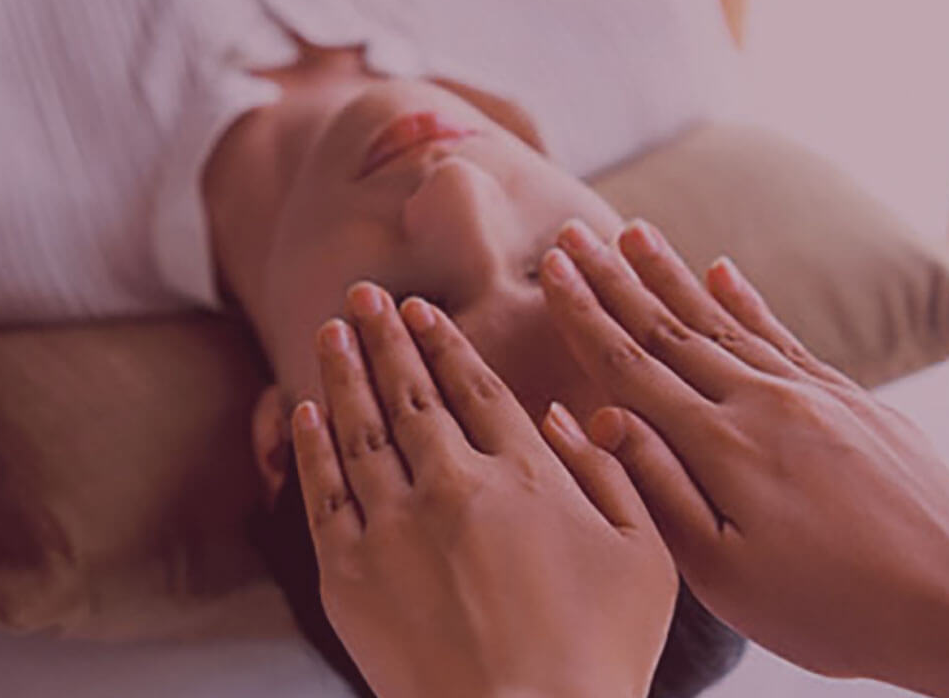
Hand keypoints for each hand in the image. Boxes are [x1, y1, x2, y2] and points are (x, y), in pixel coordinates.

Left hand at [291, 283, 675, 697]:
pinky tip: (304, 410)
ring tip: (330, 332)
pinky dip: (311, 445)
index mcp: (525, 477)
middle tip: (364, 295)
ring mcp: (395, 528)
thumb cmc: (598, 654)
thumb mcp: (645, 557)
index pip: (475, 389)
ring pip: (361, 429)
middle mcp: (453, 486)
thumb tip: (568, 415)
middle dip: (385, 337)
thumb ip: (611, 474)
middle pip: (411, 394)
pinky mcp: (351, 575)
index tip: (421, 310)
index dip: (444, 344)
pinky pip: (323, 492)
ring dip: (344, 373)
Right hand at [538, 219, 948, 686]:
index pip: (633, 365)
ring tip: (634, 232)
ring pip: (725, 320)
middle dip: (615, 279)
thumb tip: (599, 418)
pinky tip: (725, 270)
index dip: (586, 315)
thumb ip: (658, 488)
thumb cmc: (832, 607)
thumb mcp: (726, 575)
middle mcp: (764, 402)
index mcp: (722, 446)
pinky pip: (785, 336)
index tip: (553, 270)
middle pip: (671, 328)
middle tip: (575, 233)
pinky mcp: (853, 400)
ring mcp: (813, 394)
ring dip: (673, 275)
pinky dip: (749, 300)